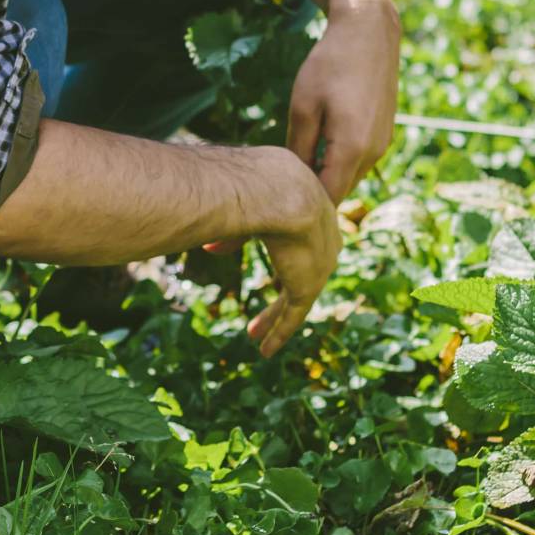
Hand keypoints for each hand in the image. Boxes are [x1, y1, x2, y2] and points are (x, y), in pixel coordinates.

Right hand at [243, 148, 340, 357]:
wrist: (279, 191)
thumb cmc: (255, 184)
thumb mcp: (244, 204)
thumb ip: (232, 231)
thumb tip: (211, 248)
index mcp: (310, 211)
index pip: (298, 240)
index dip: (281, 256)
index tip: (271, 268)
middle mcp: (322, 239)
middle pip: (298, 271)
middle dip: (279, 290)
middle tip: (266, 296)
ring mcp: (318, 264)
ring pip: (295, 298)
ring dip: (273, 317)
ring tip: (254, 335)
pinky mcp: (309, 285)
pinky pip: (293, 315)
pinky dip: (279, 332)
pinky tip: (265, 350)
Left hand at [284, 0, 401, 201]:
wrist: (368, 32)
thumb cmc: (330, 65)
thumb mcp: (303, 105)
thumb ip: (299, 147)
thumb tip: (293, 178)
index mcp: (353, 148)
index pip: (328, 197)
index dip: (305, 204)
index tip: (279, 201)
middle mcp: (374, 152)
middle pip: (341, 189)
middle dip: (315, 192)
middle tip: (284, 185)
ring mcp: (383, 144)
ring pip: (351, 175)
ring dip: (328, 174)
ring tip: (299, 164)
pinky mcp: (385, 133)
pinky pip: (361, 160)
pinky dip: (341, 160)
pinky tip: (320, 144)